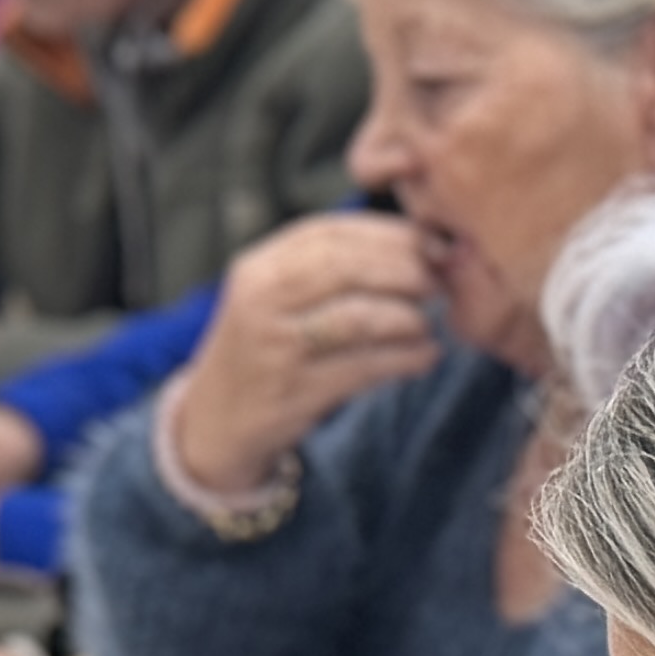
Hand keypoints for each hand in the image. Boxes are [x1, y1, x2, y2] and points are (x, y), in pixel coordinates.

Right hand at [161, 215, 439, 500]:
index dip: (389, 233)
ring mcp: (276, 348)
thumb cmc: (265, 350)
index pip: (332, 232)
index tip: (430, 242)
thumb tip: (419, 244)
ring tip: (427, 323)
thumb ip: (330, 266)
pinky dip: (407, 359)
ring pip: (360, 318)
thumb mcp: (276, 296)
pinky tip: (425, 356)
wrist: (216, 423)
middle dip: (405, 270)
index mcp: (259, 267)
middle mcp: (261, 301)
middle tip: (439, 281)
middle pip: (347, 267)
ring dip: (409, 318)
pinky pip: (366, 368)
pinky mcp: (296, 393)